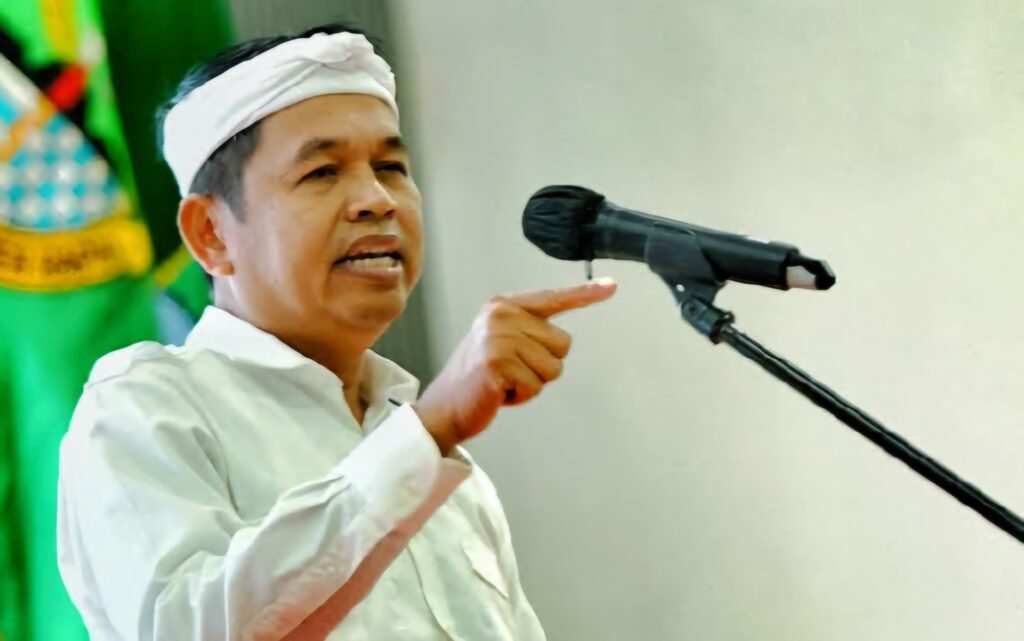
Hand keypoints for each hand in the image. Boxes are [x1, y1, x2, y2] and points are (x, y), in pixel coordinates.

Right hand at [414, 278, 616, 453]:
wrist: (444, 406)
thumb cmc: (478, 378)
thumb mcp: (501, 342)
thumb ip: (528, 332)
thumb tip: (562, 340)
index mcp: (503, 305)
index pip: (553, 298)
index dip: (585, 294)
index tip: (612, 286)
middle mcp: (501, 316)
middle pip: (562, 344)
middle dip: (542, 366)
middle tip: (510, 371)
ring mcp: (498, 338)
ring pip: (553, 368)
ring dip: (532, 383)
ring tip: (504, 382)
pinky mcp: (497, 363)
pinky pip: (536, 385)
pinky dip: (522, 397)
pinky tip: (499, 392)